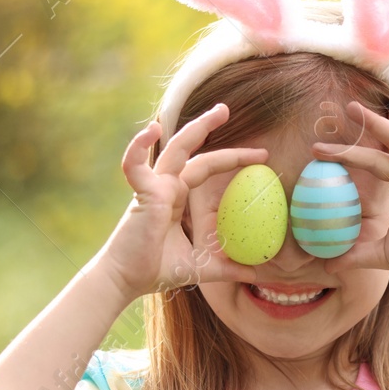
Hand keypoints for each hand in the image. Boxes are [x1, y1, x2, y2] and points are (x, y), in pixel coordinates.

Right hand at [94, 103, 271, 300]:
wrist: (127, 280)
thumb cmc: (157, 269)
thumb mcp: (202, 267)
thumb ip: (228, 267)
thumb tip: (259, 274)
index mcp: (178, 197)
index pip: (207, 168)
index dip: (232, 158)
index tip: (261, 156)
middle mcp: (167, 186)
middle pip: (192, 150)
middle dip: (210, 127)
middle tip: (228, 109)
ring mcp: (154, 187)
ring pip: (175, 150)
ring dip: (195, 128)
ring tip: (216, 112)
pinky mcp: (141, 194)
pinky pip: (134, 165)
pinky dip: (138, 146)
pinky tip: (151, 130)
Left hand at [312, 102, 388, 289]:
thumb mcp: (381, 254)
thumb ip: (356, 255)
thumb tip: (328, 265)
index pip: (374, 161)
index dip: (350, 153)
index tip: (320, 151)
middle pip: (384, 147)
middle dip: (364, 127)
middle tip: (345, 107)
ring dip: (379, 125)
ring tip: (354, 108)